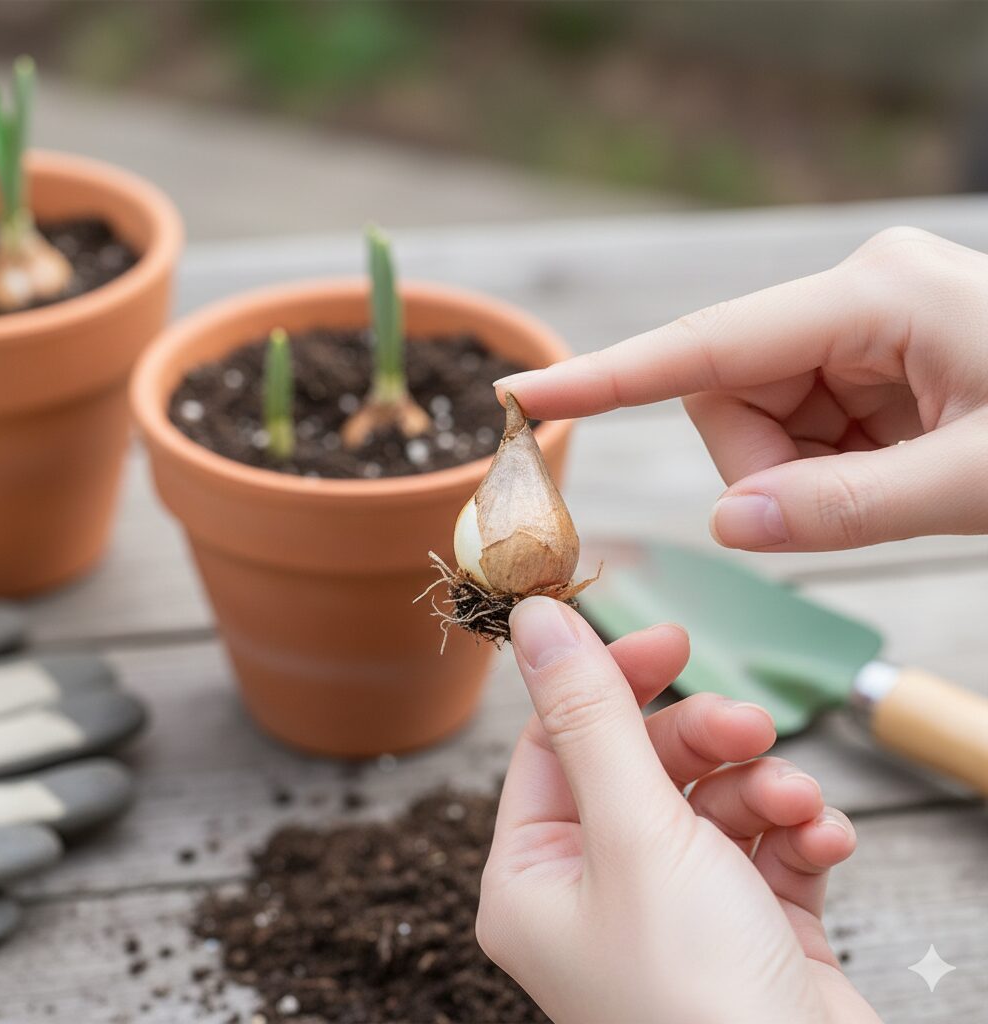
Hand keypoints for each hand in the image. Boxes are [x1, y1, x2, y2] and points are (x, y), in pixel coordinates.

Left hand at [477, 598, 880, 1023]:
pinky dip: (798, 836)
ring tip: (797, 805)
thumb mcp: (637, 832)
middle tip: (751, 726)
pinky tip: (825, 844)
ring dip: (763, 789)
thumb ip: (589, 715)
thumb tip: (532, 618)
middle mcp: (595, 893)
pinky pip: (764, 848)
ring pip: (712, 800)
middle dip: (703, 740)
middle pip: (641, 766)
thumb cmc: (698, 998)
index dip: (609, 682)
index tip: (668, 639)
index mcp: (534, 876)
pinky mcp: (747, 929)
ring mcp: (673, 912)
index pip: (556, 744)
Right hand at [496, 227, 987, 550]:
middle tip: (845, 502)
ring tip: (898, 480)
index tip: (527, 392)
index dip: (610, 378)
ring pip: (757, 419)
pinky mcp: (867, 361)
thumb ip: (846, 509)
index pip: (706, 347)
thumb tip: (732, 526)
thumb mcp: (980, 484)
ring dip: (802, 474)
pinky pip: (798, 428)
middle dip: (765, 465)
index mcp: (872, 297)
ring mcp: (857, 329)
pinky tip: (899, 468)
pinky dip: (829, 470)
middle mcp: (851, 300)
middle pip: (728, 392)